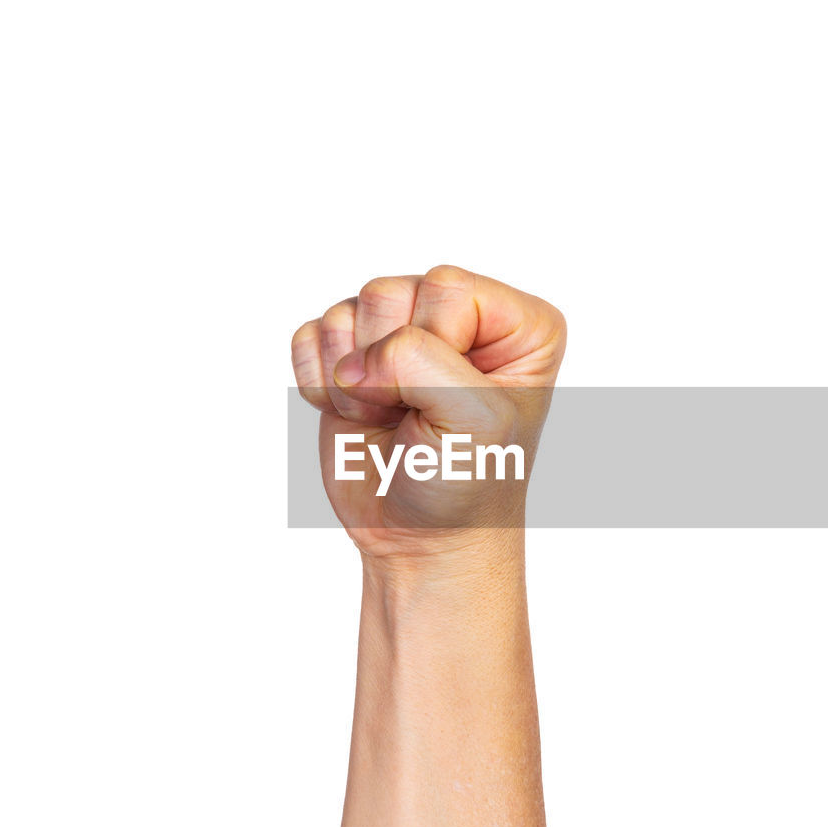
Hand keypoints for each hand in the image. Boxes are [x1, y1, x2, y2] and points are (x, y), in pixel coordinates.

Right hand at [291, 265, 565, 557]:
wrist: (420, 540)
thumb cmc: (467, 484)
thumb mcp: (475, 421)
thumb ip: (421, 363)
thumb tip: (352, 362)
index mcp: (517, 324)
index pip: (446, 286)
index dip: (434, 346)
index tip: (450, 402)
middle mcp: (461, 317)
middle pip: (389, 292)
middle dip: (386, 363)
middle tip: (412, 414)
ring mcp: (402, 332)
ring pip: (347, 310)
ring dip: (352, 378)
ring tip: (388, 416)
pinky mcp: (351, 356)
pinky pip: (310, 336)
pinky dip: (319, 383)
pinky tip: (356, 413)